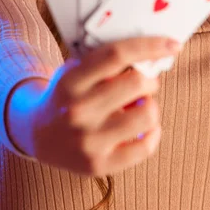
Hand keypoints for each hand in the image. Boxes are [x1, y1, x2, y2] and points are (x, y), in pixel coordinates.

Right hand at [28, 36, 180, 175]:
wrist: (37, 133)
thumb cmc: (68, 93)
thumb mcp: (75, 68)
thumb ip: (106, 61)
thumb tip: (153, 53)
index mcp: (71, 81)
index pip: (116, 55)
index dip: (149, 46)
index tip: (172, 44)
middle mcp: (78, 111)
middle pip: (136, 83)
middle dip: (149, 79)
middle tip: (144, 82)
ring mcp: (88, 141)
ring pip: (147, 115)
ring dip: (151, 105)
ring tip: (140, 105)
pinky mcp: (99, 165)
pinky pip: (145, 147)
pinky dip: (153, 132)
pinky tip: (143, 127)